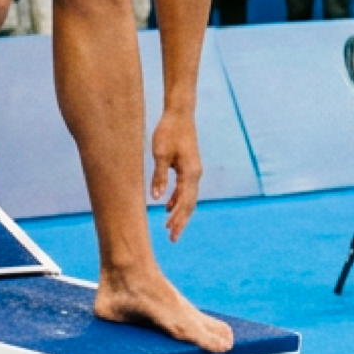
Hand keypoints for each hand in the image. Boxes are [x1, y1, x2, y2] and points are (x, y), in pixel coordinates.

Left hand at [150, 109, 202, 240]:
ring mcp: (194, 170)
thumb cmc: (169, 132)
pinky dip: (178, 200)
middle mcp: (195, 174)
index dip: (178, 218)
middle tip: (173, 238)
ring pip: (189, 197)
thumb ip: (159, 177)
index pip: (185, 202)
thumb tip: (157, 199)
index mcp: (190, 173)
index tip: (171, 232)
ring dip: (180, 212)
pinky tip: (168, 206)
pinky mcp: (189, 167)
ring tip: (170, 227)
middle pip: (190, 203)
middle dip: (182, 221)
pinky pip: (185, 188)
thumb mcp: (160, 155)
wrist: (180, 115)